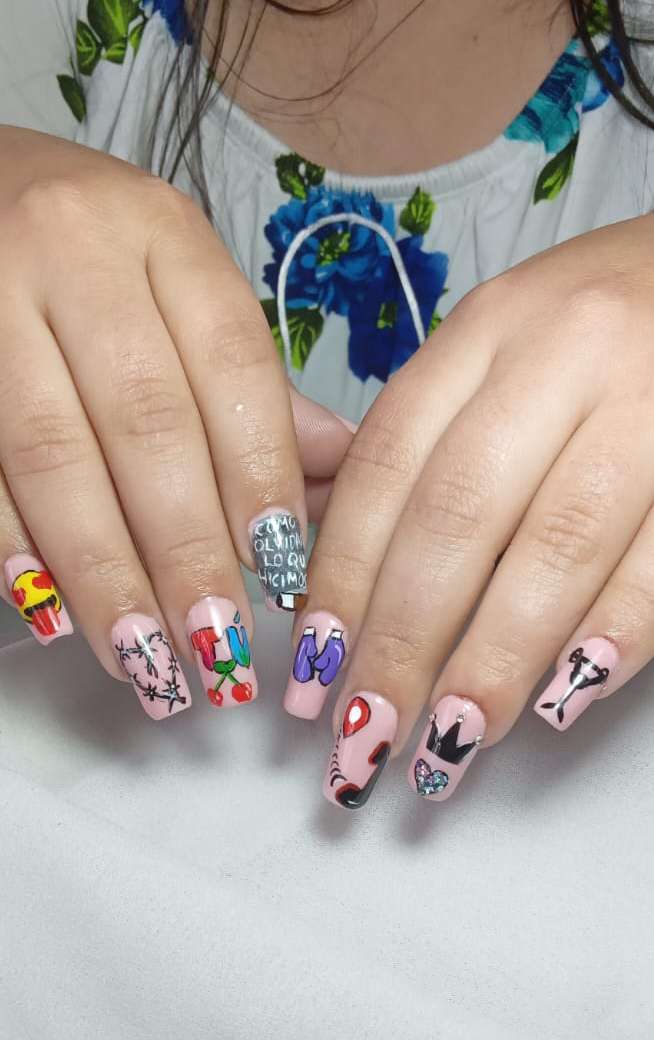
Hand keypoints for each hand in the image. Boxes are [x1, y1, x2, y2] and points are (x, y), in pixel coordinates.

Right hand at [0, 126, 349, 717]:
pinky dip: (12, 545)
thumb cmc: (91, 252)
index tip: (283, 571)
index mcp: (162, 233)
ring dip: (103, 571)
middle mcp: (74, 252)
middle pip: (145, 422)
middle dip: (186, 549)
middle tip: (217, 646)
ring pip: (54, 455)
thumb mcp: (178, 283)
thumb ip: (252, 385)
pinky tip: (50, 612)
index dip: (260, 476)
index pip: (231, 365)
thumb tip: (344, 478)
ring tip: (145, 658)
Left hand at [285, 214, 653, 806]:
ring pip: (556, 545)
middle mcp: (563, 355)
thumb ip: (428, 445)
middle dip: (404, 639)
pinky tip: (564, 696)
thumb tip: (331, 576)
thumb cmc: (603, 332)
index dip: (342, 575)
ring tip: (452, 741)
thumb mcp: (504, 352)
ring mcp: (647, 402)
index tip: (313, 668)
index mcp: (489, 328)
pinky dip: (613, 632)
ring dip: (496, 656)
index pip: (389, 463)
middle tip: (367, 734)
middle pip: (459, 515)